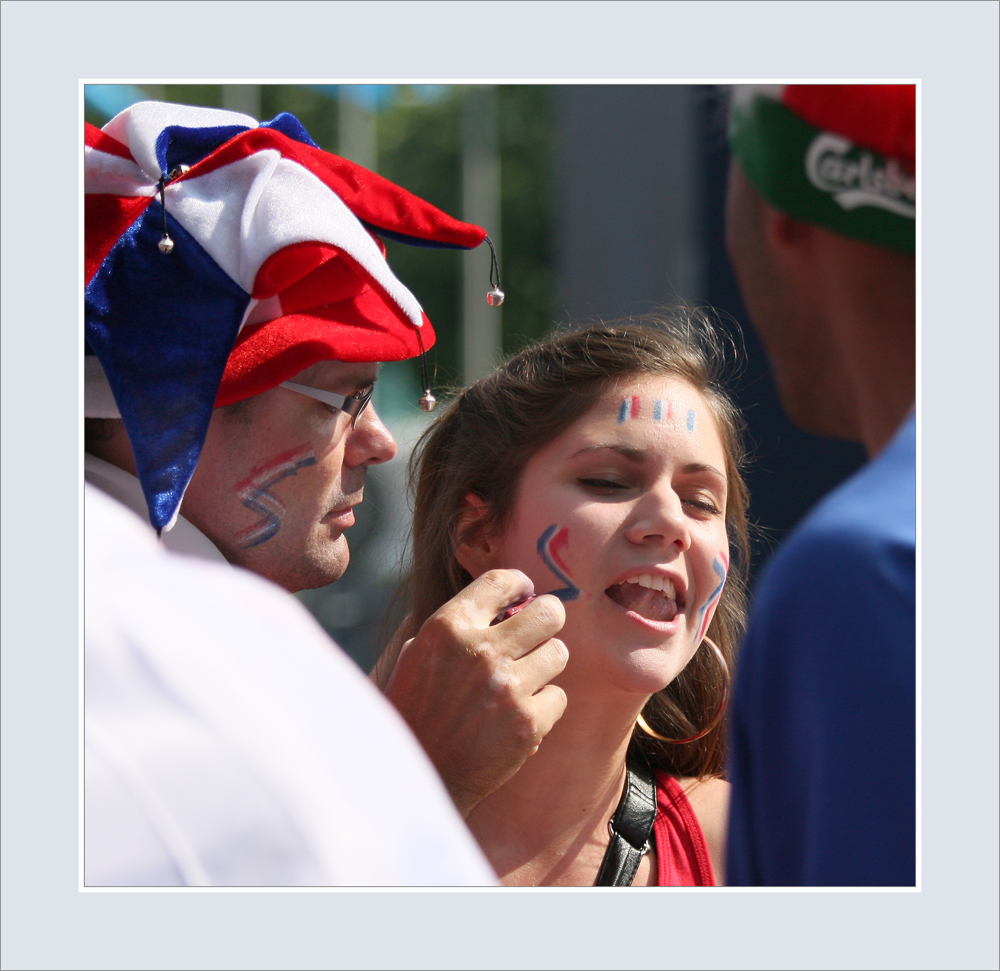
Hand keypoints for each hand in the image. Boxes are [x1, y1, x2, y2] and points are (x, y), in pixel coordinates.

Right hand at [384, 569, 568, 816]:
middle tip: (540, 632)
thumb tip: (504, 603)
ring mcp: (507, 687)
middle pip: (549, 612)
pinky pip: (558, 696)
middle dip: (548, 618)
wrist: (419, 775)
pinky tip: (519, 716)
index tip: (524, 593)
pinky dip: (543, 706)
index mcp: (448, 627)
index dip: (519, 584)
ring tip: (523, 680)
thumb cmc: (415, 710)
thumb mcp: (420, 653)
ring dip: (544, 665)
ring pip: (559, 653)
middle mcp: (481, 650)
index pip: (501, 580)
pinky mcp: (527, 723)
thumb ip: (459, 626)